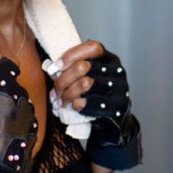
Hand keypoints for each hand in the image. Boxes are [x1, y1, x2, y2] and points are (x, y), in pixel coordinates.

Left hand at [51, 42, 141, 170]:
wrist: (112, 125)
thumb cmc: (95, 97)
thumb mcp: (87, 78)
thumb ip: (73, 69)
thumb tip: (52, 69)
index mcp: (109, 59)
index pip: (92, 47)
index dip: (71, 55)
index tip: (55, 67)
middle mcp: (117, 71)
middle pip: (84, 66)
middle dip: (63, 80)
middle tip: (56, 92)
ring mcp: (120, 88)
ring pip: (85, 83)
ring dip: (67, 94)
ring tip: (62, 101)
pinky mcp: (118, 106)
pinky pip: (90, 102)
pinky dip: (77, 105)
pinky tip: (74, 107)